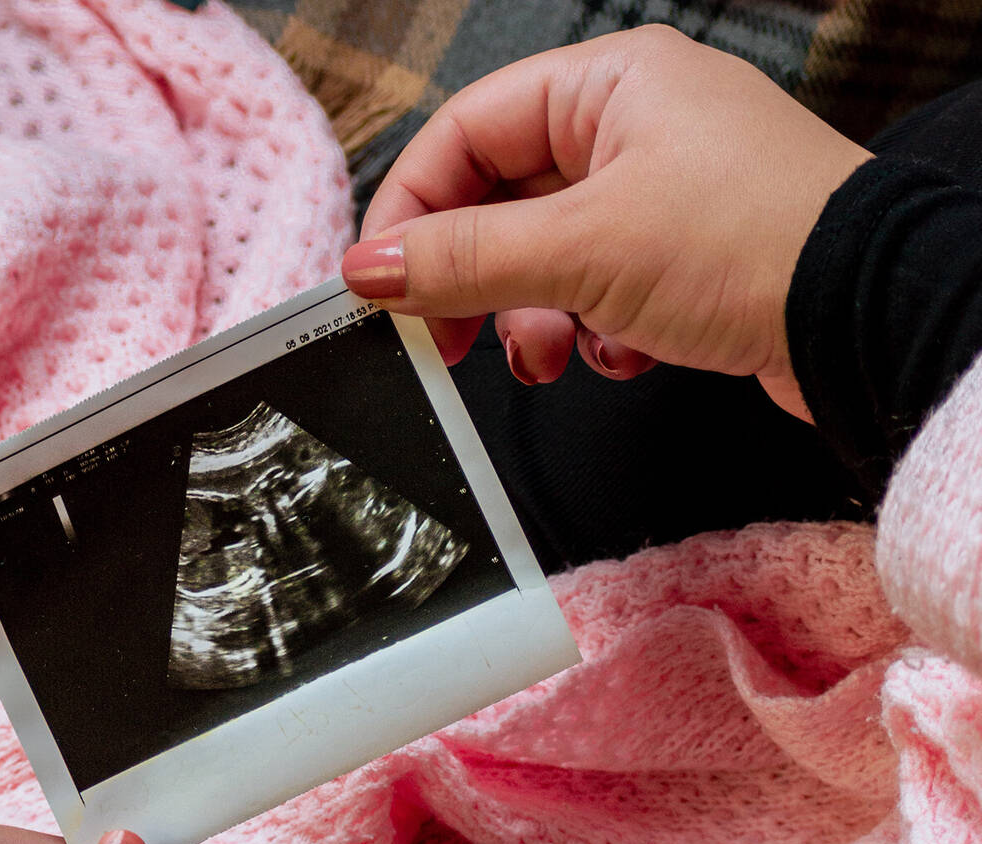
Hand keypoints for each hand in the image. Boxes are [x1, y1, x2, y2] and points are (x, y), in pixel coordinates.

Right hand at [341, 25, 871, 417]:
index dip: (412, 208)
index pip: (465, 133)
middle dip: (475, 279)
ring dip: (534, 318)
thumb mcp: (584, 249)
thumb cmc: (758, 244)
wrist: (874, 320)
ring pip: (545, 257)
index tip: (379, 281)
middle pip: (500, 201)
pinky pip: (595, 292)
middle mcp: (631, 129)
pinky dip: (593, 332)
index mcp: (607, 85)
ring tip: (551, 355)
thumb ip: (465, 259)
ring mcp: (660, 195)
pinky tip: (625, 350)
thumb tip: (372, 267)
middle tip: (443, 337)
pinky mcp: (682, 258)